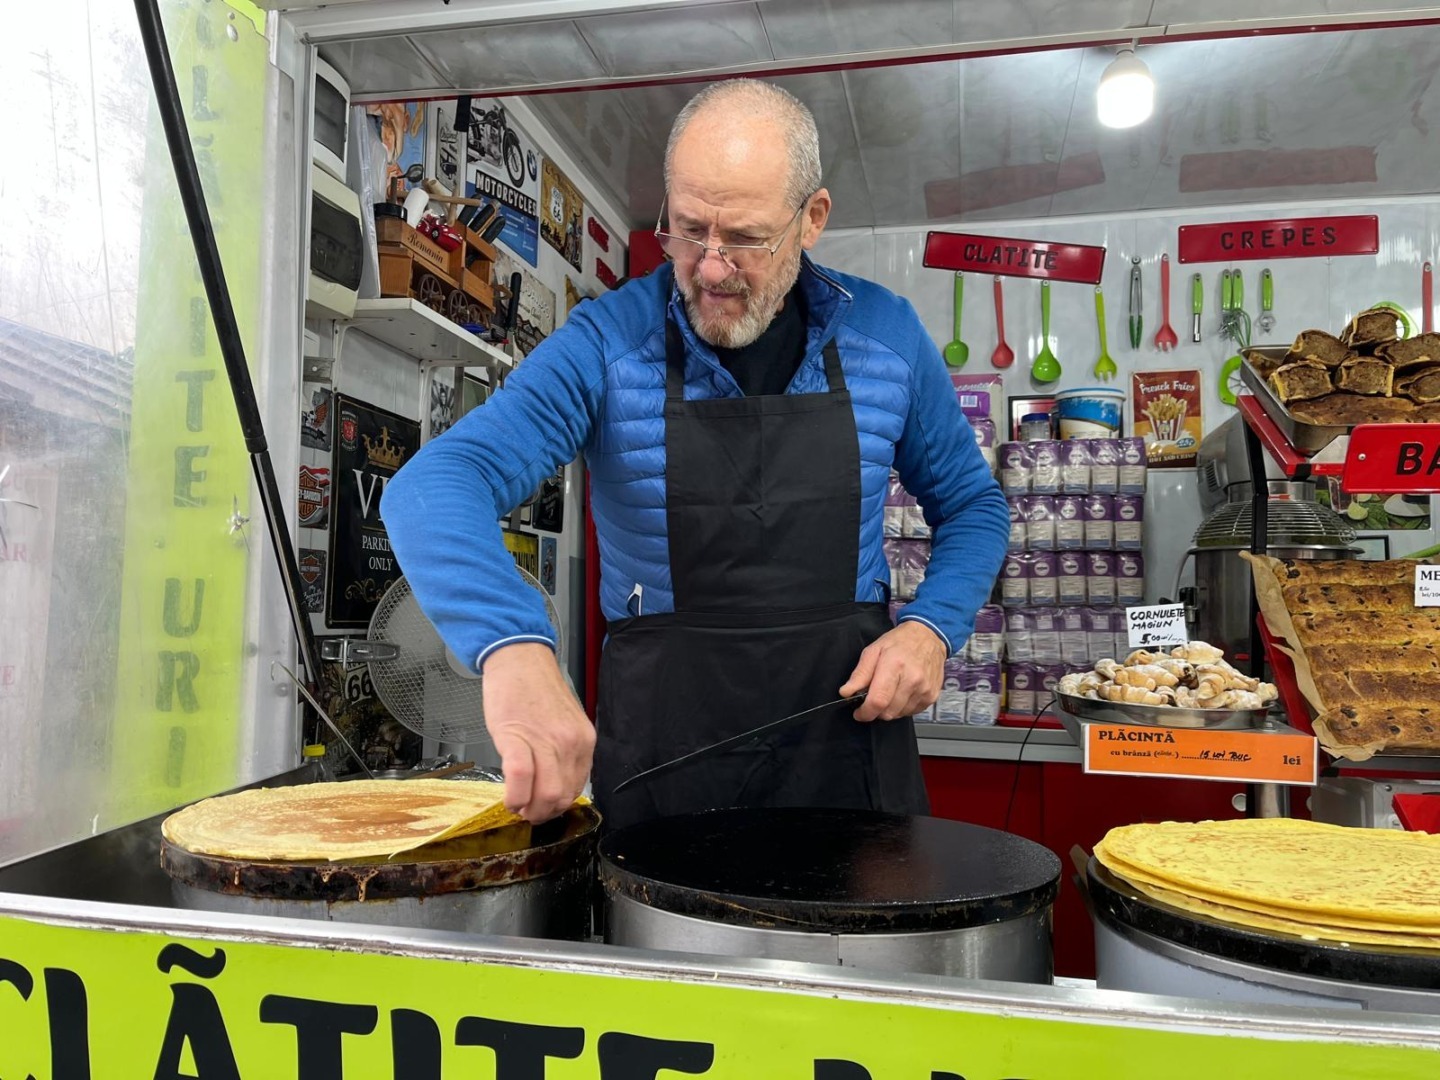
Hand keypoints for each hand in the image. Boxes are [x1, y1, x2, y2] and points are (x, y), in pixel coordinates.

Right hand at [481, 643, 595, 822]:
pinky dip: (514, 797)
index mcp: (584, 741)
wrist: (519, 659)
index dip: (557, 806)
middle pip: (561, 797)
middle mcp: (571, 743)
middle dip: (542, 814)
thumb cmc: (536, 688)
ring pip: (545, 794)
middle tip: (527, 812)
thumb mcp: (564, 722)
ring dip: (528, 810)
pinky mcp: (517, 738)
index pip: (577, 788)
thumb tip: (554, 784)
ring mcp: (546, 741)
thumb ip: (565, 752)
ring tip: (517, 805)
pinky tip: (508, 799)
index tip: (543, 807)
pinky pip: (521, 778)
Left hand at [839, 621, 946, 721]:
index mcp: (895, 665)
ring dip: (890, 709)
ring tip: (890, 691)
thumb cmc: (900, 642)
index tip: (859, 712)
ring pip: (899, 715)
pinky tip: (902, 693)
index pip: (878, 700)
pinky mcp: (932, 696)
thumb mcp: (873, 650)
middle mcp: (912, 679)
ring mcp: (924, 689)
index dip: (865, 712)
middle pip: (888, 712)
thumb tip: (846, 692)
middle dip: (876, 711)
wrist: (928, 636)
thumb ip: (860, 674)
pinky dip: (903, 707)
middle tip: (873, 698)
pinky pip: (912, 712)